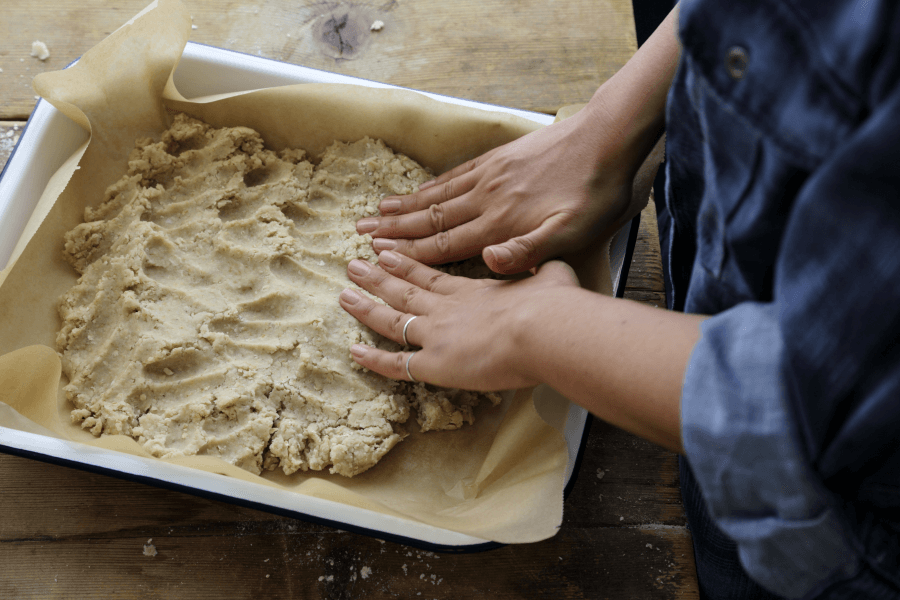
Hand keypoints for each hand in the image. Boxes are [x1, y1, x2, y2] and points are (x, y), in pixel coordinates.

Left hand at [338, 250, 579, 389]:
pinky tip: (353, 351)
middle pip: (404, 292)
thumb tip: (547, 262)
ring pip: (392, 321)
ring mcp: (437, 336)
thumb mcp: (550, 272)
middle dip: (378, 278)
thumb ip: (539, 266)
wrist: (543, 327)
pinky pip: (397, 364)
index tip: (387, 253)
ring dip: (366, 307)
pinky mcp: (435, 364)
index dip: (407, 266)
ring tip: (344, 293)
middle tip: (354, 265)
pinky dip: (374, 360)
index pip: (431, 278)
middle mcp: (447, 310)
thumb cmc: (554, 303)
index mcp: (472, 291)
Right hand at [355, 107, 645, 274]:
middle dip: (394, 230)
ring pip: (438, 195)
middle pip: (431, 218)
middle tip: (361, 234)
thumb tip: (488, 263)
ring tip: (377, 212)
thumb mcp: (571, 232)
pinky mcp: (497, 159)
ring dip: (405, 206)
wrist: (605, 139)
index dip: (409, 252)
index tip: (377, 255)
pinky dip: (432, 185)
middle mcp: (486, 199)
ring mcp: (489, 176)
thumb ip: (528, 250)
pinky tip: (420, 189)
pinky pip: (455, 175)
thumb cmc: (593, 194)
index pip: (445, 243)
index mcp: (500, 223)